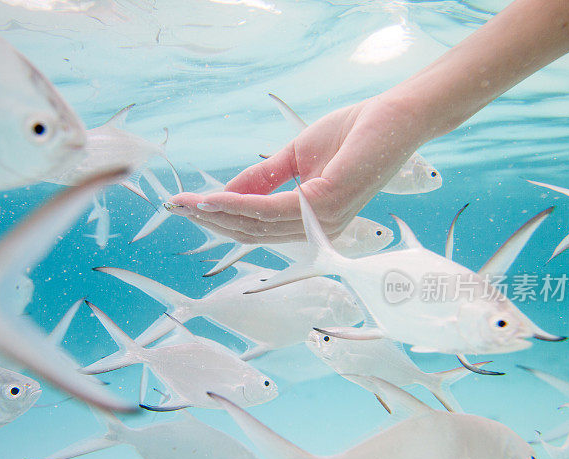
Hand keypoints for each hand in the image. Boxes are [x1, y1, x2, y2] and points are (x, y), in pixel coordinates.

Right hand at [168, 95, 423, 243]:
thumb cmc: (351, 134)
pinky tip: (212, 199)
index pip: (258, 227)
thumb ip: (261, 179)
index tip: (186, 207)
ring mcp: (322, 222)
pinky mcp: (325, 206)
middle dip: (211, 220)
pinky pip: (271, 211)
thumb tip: (222, 194)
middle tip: (175, 209)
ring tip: (186, 204)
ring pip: (256, 225)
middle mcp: (316, 230)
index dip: (220, 219)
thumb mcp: (294, 158)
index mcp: (310, 221)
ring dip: (217, 215)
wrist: (393, 117)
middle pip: (252, 232)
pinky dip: (238, 205)